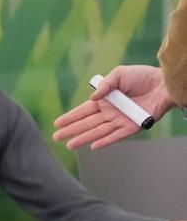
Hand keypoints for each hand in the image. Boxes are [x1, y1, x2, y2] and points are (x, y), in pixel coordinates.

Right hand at [52, 65, 171, 149]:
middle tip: (56, 138)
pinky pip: (117, 135)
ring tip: (70, 145)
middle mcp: (110, 112)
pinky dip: (106, 141)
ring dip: (83, 138)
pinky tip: (93, 146)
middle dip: (71, 131)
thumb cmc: (142, 76)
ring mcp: (120, 120)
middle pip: (87, 124)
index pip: (83, 111)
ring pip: (98, 132)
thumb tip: (92, 98)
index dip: (70, 117)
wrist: (164, 83)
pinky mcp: (133, 126)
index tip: (57, 124)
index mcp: (105, 100)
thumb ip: (105, 85)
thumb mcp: (119, 74)